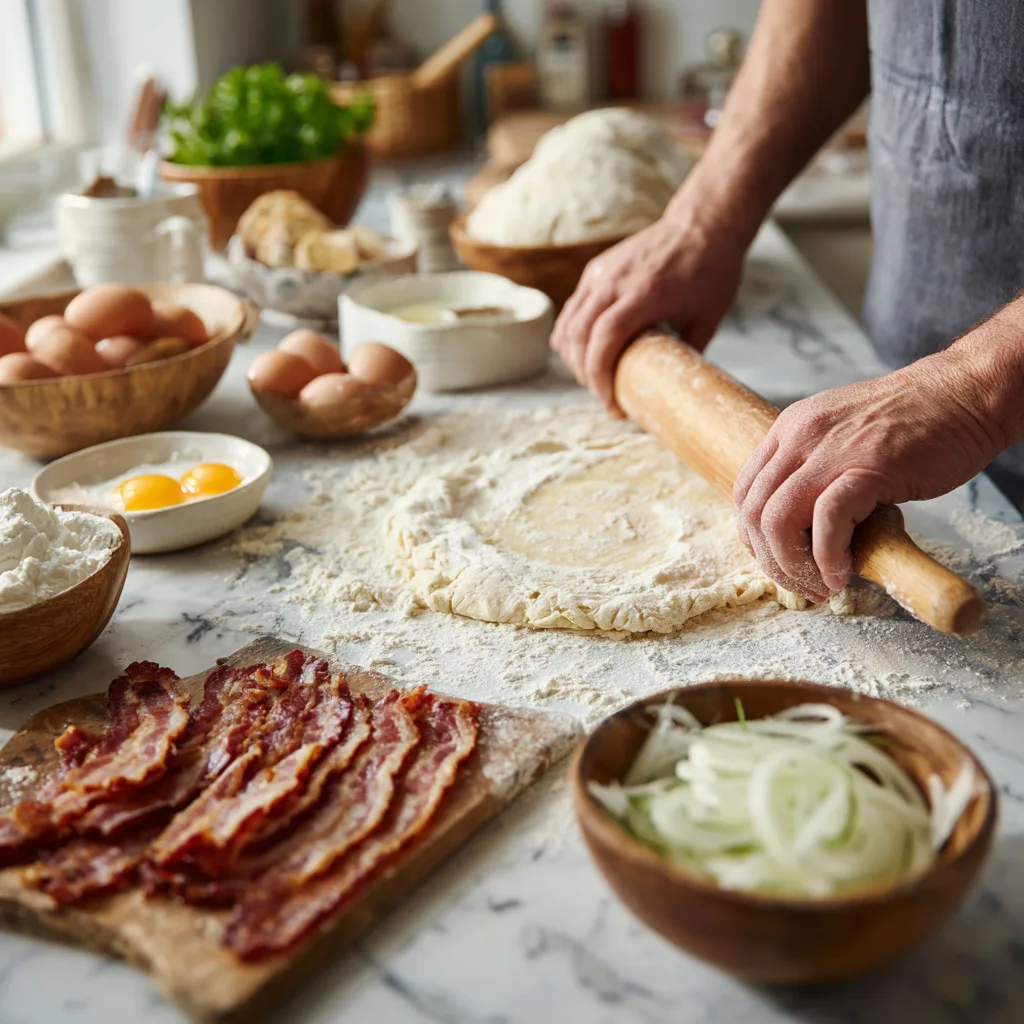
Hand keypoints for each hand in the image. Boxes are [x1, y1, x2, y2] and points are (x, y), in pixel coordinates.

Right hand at [550, 214, 745, 413]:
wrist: (703, 224)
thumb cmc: (711, 270)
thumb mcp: (708, 318)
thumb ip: (685, 353)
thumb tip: (672, 389)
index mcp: (646, 292)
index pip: (605, 337)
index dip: (601, 376)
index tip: (612, 404)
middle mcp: (616, 280)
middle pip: (579, 336)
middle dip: (587, 375)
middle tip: (606, 397)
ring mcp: (601, 272)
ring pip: (568, 324)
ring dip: (575, 358)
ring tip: (594, 378)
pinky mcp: (596, 270)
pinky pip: (571, 310)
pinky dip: (571, 337)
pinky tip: (584, 354)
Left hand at [732, 355, 1005, 601]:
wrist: (964, 394)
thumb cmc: (912, 422)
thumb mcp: (840, 434)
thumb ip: (812, 468)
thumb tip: (800, 527)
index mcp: (789, 429)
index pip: (745, 493)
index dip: (755, 539)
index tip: (780, 562)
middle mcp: (799, 437)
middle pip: (753, 514)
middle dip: (772, 562)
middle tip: (803, 586)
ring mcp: (830, 451)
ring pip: (777, 521)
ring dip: (794, 566)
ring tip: (822, 585)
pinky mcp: (868, 468)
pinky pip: (827, 522)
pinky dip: (828, 558)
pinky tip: (843, 572)